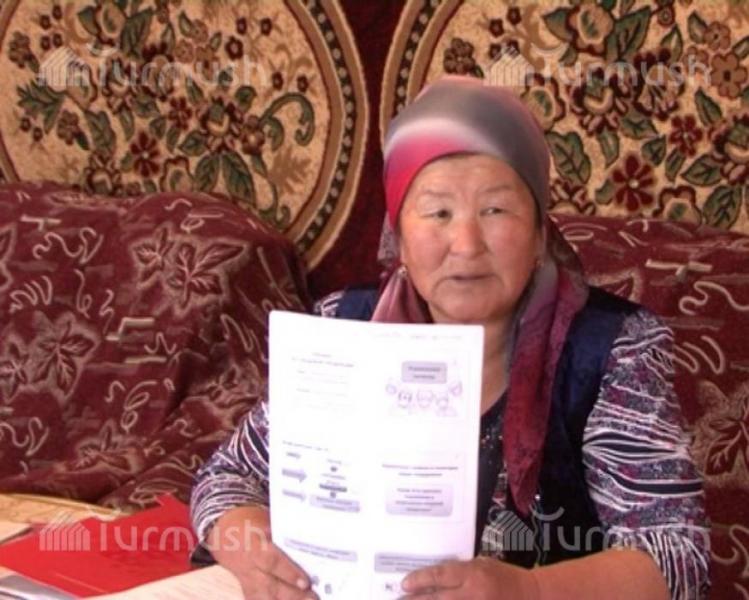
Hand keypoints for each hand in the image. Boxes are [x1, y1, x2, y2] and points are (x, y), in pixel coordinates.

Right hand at [208, 505, 316, 599]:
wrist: (225, 533)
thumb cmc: (252, 524)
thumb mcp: (267, 522)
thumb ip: (284, 534)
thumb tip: (309, 541)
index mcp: (254, 546)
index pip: (272, 562)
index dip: (288, 573)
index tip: (305, 582)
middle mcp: (249, 567)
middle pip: (271, 586)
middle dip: (293, 595)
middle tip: (313, 597)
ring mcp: (247, 582)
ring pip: (265, 599)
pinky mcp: (248, 591)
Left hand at [399, 556, 539, 599]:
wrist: (532, 595)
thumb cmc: (505, 576)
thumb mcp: (482, 564)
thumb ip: (460, 571)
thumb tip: (433, 579)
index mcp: (474, 574)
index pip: (440, 576)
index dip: (420, 580)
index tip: (405, 584)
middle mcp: (473, 594)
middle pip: (437, 599)